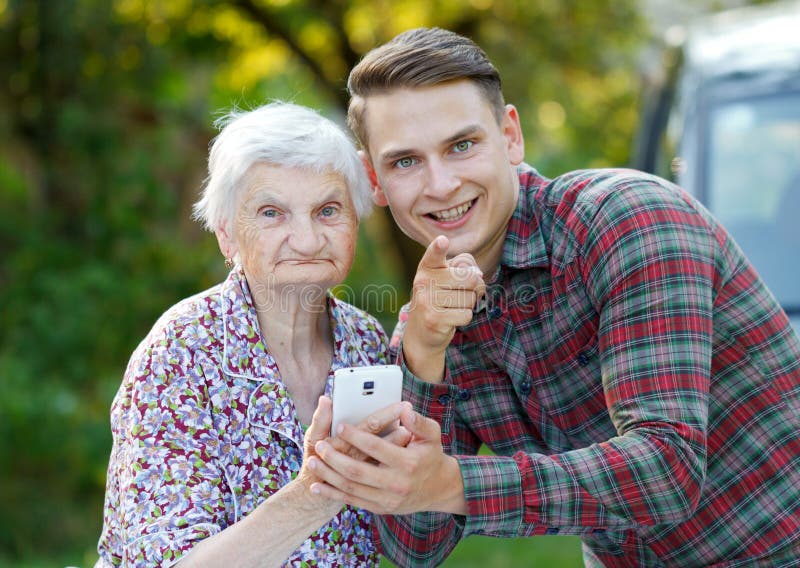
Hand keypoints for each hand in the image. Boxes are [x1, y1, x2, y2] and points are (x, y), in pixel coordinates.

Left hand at [308, 403, 466, 515]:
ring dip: (328, 476)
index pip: (377, 448)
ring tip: (312, 462)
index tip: (341, 426)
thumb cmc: (431, 454)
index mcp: (408, 463)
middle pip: (358, 471)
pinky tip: (317, 486)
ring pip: (351, 488)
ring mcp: (387, 499)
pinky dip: (333, 494)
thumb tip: (405, 409)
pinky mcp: (380, 508)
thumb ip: (418, 422)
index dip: (357, 437)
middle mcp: (396, 484)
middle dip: (335, 458)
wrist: (439, 488)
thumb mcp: (432, 435)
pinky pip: (352, 501)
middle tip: (320, 445)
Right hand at [403, 235, 483, 381]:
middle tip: (460, 294)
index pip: (434, 255)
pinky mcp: (434, 319)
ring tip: (452, 307)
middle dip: (473, 288)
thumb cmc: (439, 299)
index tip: (442, 241)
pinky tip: (450, 318)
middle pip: (469, 278)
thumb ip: (465, 267)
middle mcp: (423, 282)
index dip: (439, 247)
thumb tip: (478, 276)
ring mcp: (427, 301)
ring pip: (470, 298)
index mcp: (427, 267)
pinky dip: (463, 318)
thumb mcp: (448, 278)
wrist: (421, 333)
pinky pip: (466, 314)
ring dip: (468, 305)